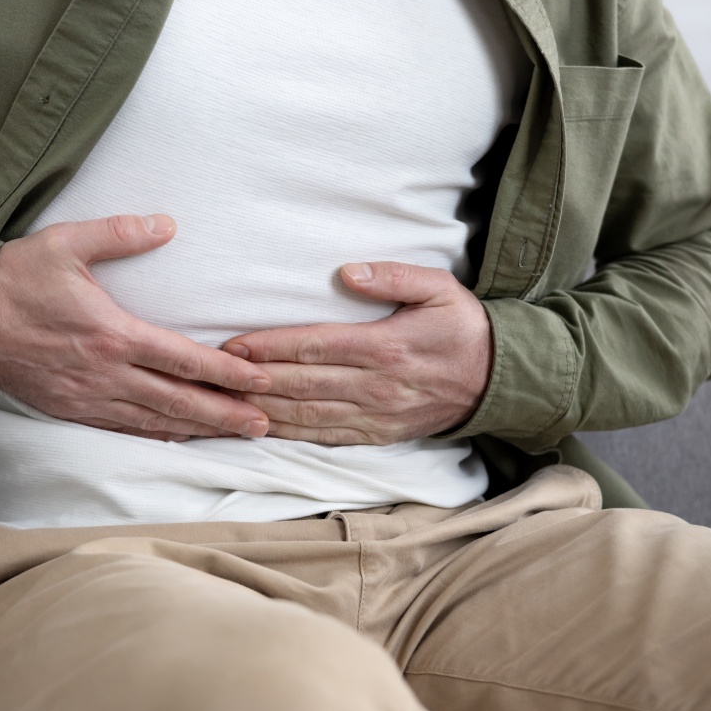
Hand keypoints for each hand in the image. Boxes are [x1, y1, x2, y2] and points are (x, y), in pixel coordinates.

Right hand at [0, 215, 270, 440]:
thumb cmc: (14, 278)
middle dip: (224, 414)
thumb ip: (120, 234)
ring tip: (235, 436)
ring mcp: (86, 397)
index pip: (182, 360)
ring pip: (154, 421)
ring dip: (197, 430)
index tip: (259, 381)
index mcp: (111, 334)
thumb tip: (167, 224)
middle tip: (264, 424)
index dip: (226, 373)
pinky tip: (178, 439)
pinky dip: (156, 437)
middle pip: (177, 401)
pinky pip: (122, 430)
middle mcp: (104, 373)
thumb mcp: (65, 243)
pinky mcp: (69, 409)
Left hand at [222, 262, 492, 444]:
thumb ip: (393, 277)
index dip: (269, 347)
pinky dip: (289, 435)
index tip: (232, 346)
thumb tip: (348, 272)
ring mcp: (375, 416)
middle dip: (252, 380)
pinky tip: (260, 430)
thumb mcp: (439, 288)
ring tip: (223, 404)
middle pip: (301, 384)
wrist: (499, 380)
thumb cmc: (462, 327)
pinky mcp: (376, 435)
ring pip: (306, 416)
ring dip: (262, 410)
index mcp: (386, 347)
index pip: (314, 345)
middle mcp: (375, 387)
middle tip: (211, 376)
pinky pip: (325, 438)